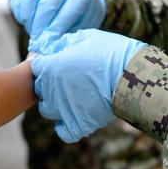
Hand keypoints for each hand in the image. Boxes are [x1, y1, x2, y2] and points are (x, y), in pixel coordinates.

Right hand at [11, 0, 105, 44]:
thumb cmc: (82, 15)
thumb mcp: (83, 25)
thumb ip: (67, 36)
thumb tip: (49, 50)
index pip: (65, 12)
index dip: (54, 31)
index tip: (47, 46)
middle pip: (47, 3)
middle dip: (40, 27)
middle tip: (37, 43)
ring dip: (29, 19)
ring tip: (33, 31)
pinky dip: (21, 12)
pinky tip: (29, 21)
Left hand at [31, 29, 146, 142]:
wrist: (132, 76)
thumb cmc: (111, 52)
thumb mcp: (86, 37)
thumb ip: (65, 42)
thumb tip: (56, 47)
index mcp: (50, 67)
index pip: (35, 67)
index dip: (45, 64)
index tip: (57, 62)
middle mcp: (51, 90)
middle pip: (39, 88)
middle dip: (49, 83)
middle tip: (69, 78)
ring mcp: (63, 109)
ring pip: (47, 110)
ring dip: (55, 103)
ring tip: (72, 97)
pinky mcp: (78, 125)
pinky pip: (63, 131)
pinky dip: (66, 126)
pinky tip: (75, 117)